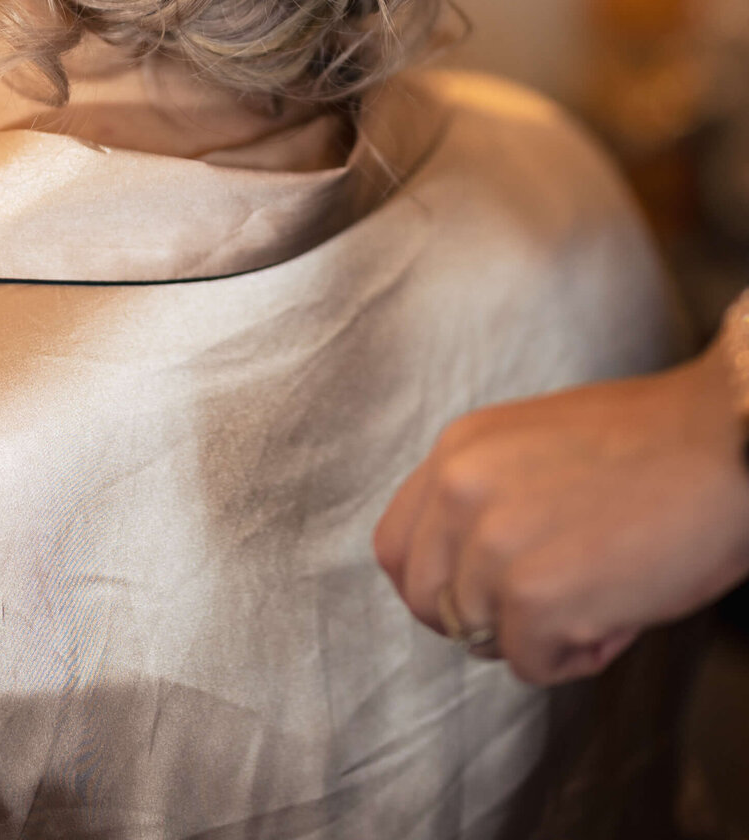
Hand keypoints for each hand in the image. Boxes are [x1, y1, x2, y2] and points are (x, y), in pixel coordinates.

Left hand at [373, 344, 748, 683]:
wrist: (727, 447)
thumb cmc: (653, 449)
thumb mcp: (534, 446)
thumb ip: (487, 496)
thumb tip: (468, 570)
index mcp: (458, 450)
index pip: (395, 546)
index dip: (434, 584)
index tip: (477, 596)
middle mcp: (459, 493)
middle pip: (424, 601)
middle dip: (480, 618)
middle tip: (546, 606)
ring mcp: (491, 548)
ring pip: (480, 636)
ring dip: (538, 634)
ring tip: (600, 591)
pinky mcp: (534, 599)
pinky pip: (529, 665)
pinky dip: (576, 657)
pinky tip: (618, 611)